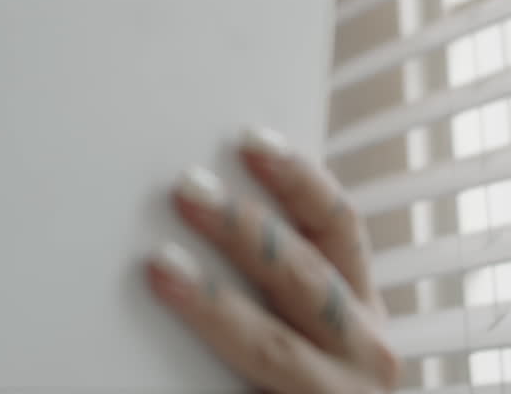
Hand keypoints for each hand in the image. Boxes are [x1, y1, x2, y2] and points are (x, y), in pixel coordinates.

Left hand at [147, 127, 398, 392]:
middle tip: (186, 190)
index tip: (249, 141)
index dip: (297, 179)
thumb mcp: (306, 330)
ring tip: (160, 267)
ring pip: (273, 344)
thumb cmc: (303, 384)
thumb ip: (274, 283)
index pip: (336, 227)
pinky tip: (147, 367)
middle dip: (245, 231)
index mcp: (357, 309)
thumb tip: (197, 206)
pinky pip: (251, 387)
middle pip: (304, 276)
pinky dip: (209, 355)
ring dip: (215, 303)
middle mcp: (363, 351)